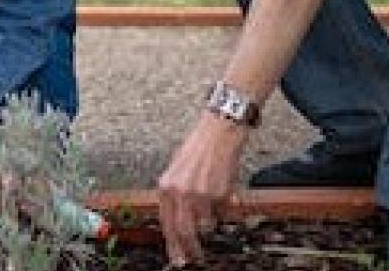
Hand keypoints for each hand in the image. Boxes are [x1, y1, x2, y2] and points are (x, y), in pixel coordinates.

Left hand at [157, 114, 246, 265]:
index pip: (166, 224)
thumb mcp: (176, 170)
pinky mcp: (218, 193)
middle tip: (194, 258)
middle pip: (183, 231)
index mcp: (165, 186)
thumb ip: (174, 195)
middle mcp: (179, 192)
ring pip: (205, 225)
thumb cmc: (198, 148)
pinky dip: (222, 209)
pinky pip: (221, 212)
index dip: (172, 244)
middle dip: (189, 249)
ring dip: (210, 223)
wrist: (218, 132)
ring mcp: (199, 194)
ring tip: (213, 206)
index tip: (177, 257)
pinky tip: (222, 193)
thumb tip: (177, 221)